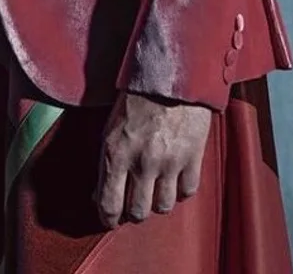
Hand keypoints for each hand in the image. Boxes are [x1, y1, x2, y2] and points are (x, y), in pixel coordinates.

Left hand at [93, 91, 212, 228]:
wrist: (171, 71)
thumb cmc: (137, 96)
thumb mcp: (111, 126)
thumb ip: (107, 161)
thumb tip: (99, 194)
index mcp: (116, 152)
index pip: (109, 204)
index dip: (107, 219)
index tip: (109, 221)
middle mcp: (142, 162)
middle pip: (137, 212)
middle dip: (134, 212)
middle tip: (134, 203)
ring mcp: (170, 161)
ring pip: (163, 207)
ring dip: (158, 202)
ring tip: (156, 191)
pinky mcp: (193, 156)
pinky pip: (187, 191)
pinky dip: (181, 190)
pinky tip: (175, 179)